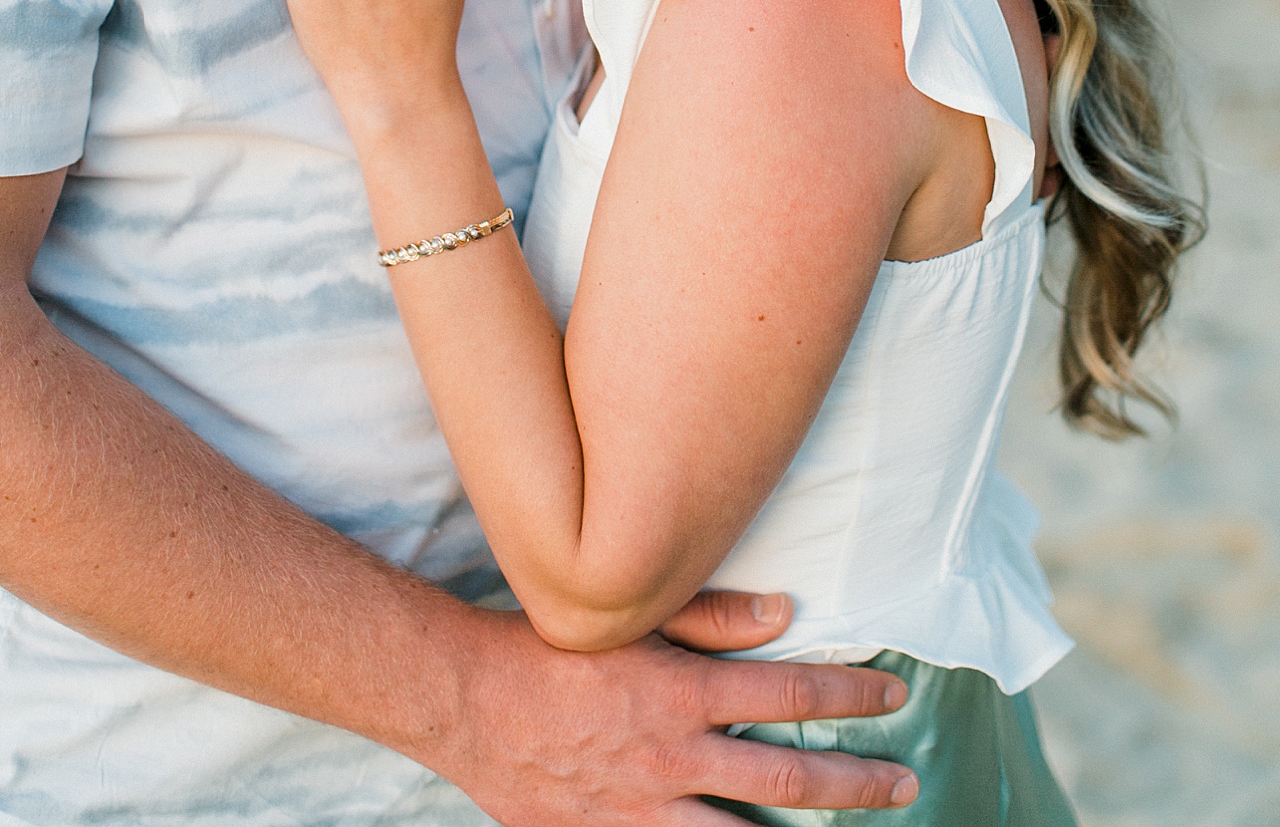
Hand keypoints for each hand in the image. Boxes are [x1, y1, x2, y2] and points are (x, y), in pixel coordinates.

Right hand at [434, 602, 918, 823]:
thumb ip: (711, 615)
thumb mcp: (631, 615)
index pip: (789, 692)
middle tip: (905, 784)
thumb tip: (785, 614)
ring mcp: (643, 811)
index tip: (893, 694)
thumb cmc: (548, 647)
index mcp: (681, 692)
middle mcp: (673, 758)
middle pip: (787, 776)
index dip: (848, 694)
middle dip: (855, 782)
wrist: (465, 701)